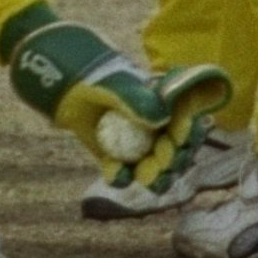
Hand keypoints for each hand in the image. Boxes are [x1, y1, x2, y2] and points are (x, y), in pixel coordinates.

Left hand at [0, 4, 232, 189]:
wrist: (68, 88)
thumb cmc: (99, 81)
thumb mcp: (120, 88)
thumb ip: (140, 102)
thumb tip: (163, 121)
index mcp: (168, 110)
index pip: (187, 125)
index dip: (188, 135)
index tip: (177, 137)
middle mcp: (158, 132)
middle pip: (176, 154)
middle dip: (173, 161)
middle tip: (161, 159)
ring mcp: (138, 148)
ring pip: (154, 169)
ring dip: (154, 176)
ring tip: (143, 175)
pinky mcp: (117, 159)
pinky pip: (124, 174)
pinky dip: (120, 176)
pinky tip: (114, 173)